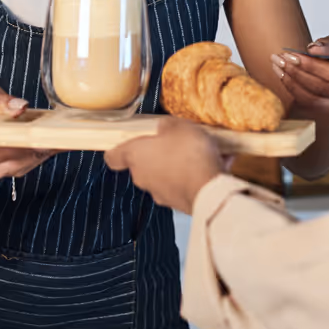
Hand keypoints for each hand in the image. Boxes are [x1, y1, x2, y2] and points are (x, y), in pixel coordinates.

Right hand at [0, 84, 57, 183]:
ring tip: (60, 134)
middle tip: (57, 130)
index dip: (15, 133)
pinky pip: (28, 165)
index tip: (34, 128)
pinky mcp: (8, 172)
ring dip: (43, 148)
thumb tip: (20, 107)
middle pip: (11, 152)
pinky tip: (55, 142)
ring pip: (22, 161)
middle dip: (35, 141)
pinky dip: (43, 153)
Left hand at [104, 116, 225, 214]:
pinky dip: (194, 176)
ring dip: (178, 166)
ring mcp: (159, 193)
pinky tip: (214, 165)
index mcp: (136, 156)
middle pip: (144, 164)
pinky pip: (183, 185)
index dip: (117, 150)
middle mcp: (142, 177)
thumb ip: (167, 125)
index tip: (123, 145)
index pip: (114, 157)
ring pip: (165, 175)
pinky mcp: (177, 203)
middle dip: (159, 153)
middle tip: (176, 142)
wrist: (208, 190)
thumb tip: (164, 127)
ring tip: (201, 153)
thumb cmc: (188, 155)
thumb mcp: (178, 125)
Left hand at [271, 36, 328, 122]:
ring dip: (293, 86)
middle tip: (278, 61)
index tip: (289, 55)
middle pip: (325, 89)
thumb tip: (313, 50)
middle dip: (298, 74)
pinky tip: (286, 81)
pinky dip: (297, 96)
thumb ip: (328, 44)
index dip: (310, 65)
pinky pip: (314, 111)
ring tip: (279, 70)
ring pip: (318, 102)